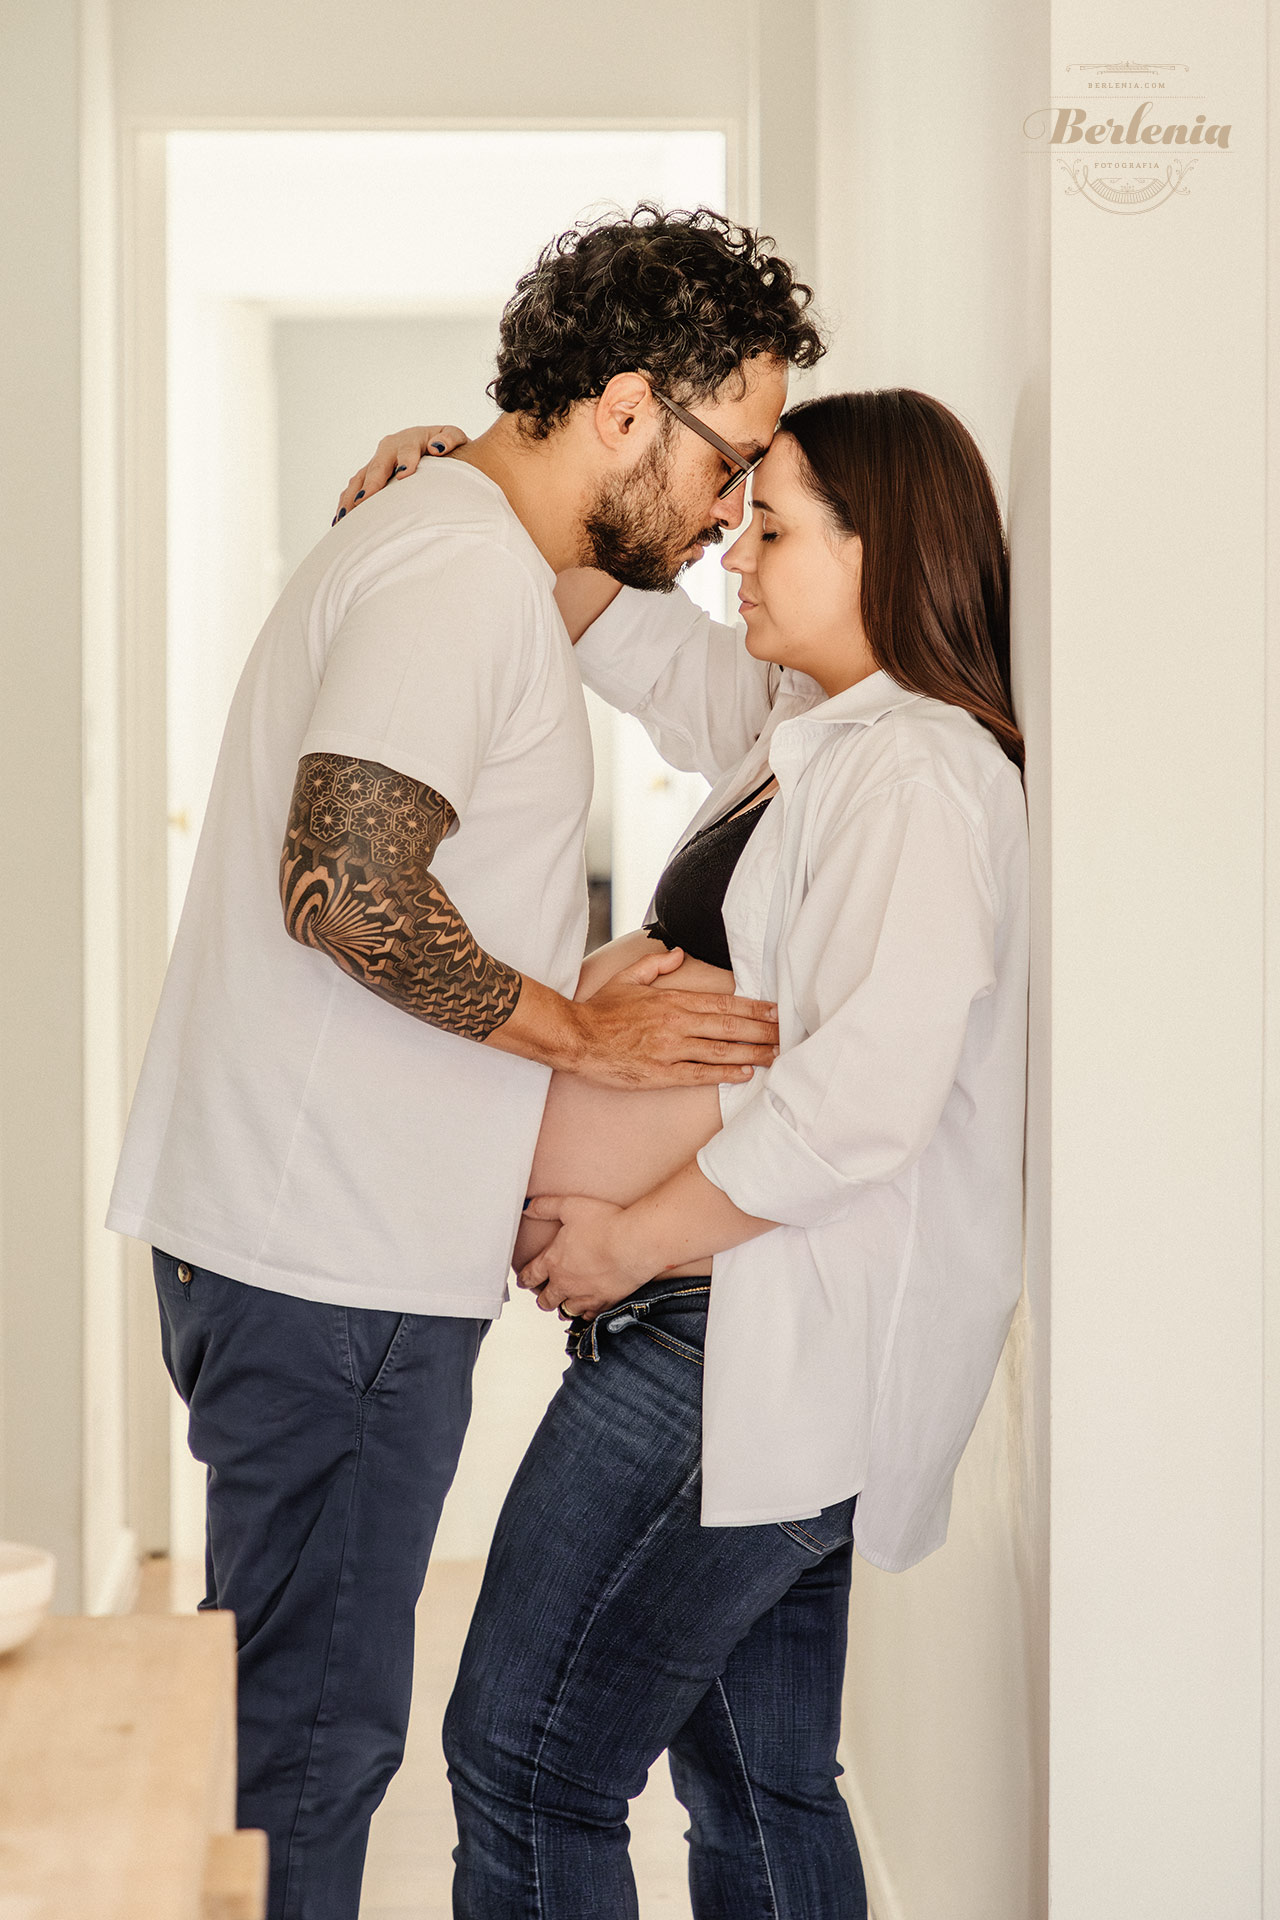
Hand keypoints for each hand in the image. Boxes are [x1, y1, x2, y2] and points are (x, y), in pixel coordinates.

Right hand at [333, 424, 469, 521]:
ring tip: (345, 518)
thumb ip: (450, 438)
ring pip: (359, 479)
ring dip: (351, 498)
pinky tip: (340, 522)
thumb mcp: (453, 437)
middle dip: (370, 485)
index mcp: (410, 439)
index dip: (405, 461)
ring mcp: (376, 462)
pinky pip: (354, 488)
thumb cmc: (447, 445)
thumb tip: (437, 447)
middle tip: (363, 502)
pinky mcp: (369, 475)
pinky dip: (346, 503)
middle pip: (377, 467)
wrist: (435, 445)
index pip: (406, 450)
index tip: (404, 475)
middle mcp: (388, 449)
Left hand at [516, 1196, 650, 1319]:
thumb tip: (527, 1208)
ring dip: (563, 1306)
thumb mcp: (570, 1207)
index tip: (524, 1281)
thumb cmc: (605, 1224)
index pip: (531, 1276)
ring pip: (566, 1310)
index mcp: (553, 1262)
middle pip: (546, 1300)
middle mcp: (565, 1283)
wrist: (633, 1245)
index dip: (525, 1279)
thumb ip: (545, 1207)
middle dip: (542, 1297)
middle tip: (544, 1295)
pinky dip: (586, 1313)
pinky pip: (589, 1316)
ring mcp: (584, 1296)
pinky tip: (587, 1308)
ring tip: (565, 1303)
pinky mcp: (604, 1303)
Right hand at [568, 945, 779, 1089]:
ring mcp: (669, 1050)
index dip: (754, 1008)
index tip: (777, 1011)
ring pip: (721, 1051)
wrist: (575, 1037)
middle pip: (730, 1026)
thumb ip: (656, 965)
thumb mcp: (628, 978)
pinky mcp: (660, 1073)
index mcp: (672, 1000)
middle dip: (763, 1031)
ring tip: (777, 1056)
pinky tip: (746, 1073)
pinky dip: (725, 1073)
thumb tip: (678, 953)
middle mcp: (676, 1023)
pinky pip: (699, 1074)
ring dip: (753, 1053)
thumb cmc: (601, 1010)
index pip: (723, 1003)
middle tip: (788, 1035)